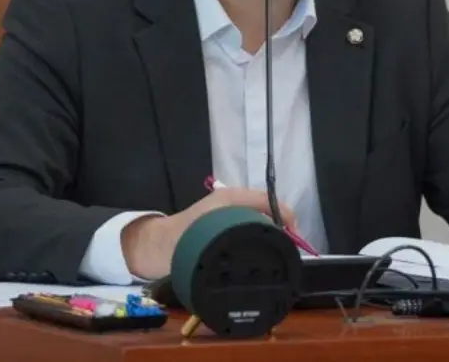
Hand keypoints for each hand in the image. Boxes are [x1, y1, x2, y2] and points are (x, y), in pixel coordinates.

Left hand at [122, 188, 297, 278]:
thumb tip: (276, 235)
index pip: (269, 200)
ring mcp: (227, 211)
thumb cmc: (181, 239)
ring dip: (271, 230)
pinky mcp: (224, 223)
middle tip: (287, 248)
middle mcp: (231, 200)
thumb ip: (243, 230)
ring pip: (260, 216)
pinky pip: (250, 224)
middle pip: (268, 207)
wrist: (155, 247)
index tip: (292, 239)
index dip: (286, 216)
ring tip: (278, 250)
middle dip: (281, 224)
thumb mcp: (213, 235)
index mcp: (231, 198)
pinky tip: (262, 249)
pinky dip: (260, 234)